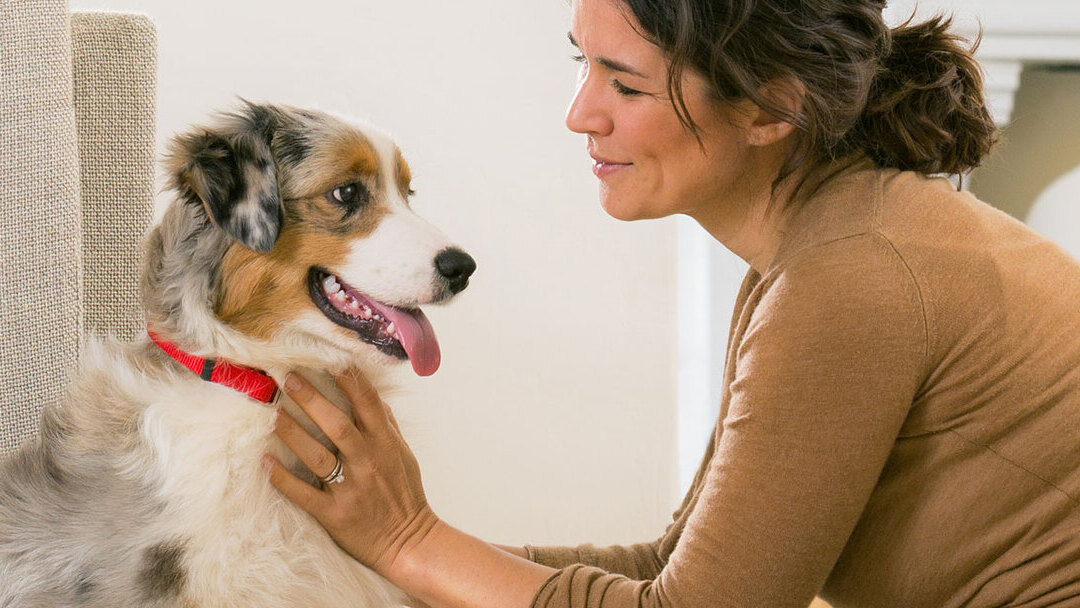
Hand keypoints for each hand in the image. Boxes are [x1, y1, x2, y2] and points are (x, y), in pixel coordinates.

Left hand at [265, 369, 439, 576]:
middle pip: (338, 425)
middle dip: (312, 399)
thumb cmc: (405, 496)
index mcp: (385, 445)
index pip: (368, 404)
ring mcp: (351, 489)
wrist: (409, 543)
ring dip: (294, 433)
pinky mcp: (335, 515)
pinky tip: (266, 461)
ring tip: (272, 413)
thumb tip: (374, 396)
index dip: (349, 379)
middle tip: (288, 378)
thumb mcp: (403, 455)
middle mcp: (368, 463)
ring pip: (318, 456)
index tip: (330, 358)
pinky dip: (284, 478)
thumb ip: (388, 426)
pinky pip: (305, 494)